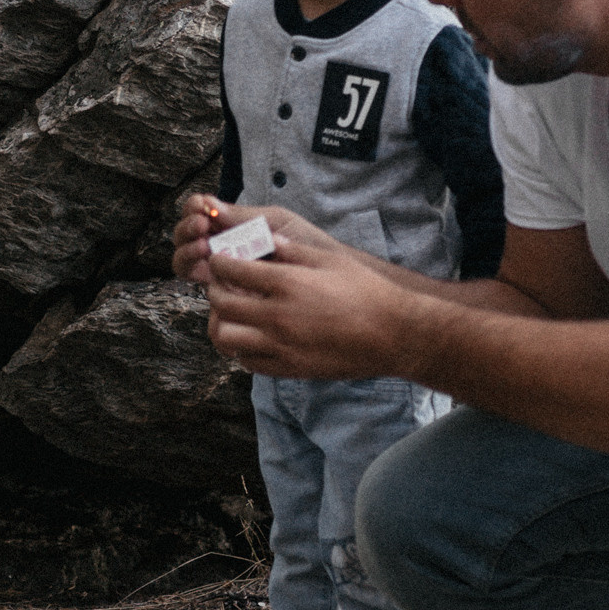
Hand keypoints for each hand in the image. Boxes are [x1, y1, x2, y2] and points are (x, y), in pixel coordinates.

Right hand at [171, 195, 336, 283]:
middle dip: (186, 231)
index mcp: (230, 228)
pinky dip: (196, 277)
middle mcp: (221, 251)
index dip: (192, 211)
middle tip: (202, 228)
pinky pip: (199, 290)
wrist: (329, 273)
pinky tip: (209, 271)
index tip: (202, 209)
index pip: (197, 216)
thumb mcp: (275, 222)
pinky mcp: (227, 299)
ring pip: (184, 265)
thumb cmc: (306, 244)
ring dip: (187, 252)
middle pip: (183, 240)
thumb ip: (242, 216)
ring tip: (204, 248)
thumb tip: (208, 203)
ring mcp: (221, 276)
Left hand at [204, 229, 424, 381]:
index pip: (231, 270)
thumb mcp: (330, 260)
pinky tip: (251, 335)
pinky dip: (240, 348)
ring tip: (232, 313)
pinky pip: (247, 361)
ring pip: (226, 337)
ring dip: (222, 321)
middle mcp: (278, 316)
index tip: (220, 260)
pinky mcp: (289, 369)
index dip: (220, 262)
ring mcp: (281, 346)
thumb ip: (292, 250)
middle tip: (222, 283)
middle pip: (222, 303)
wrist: (392, 335)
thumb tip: (265, 240)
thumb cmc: (366, 292)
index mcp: (287, 284)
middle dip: (216, 289)